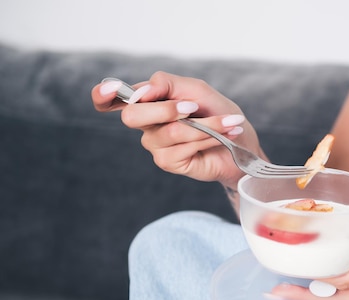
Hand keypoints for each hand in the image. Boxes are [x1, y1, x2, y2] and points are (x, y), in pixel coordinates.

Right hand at [91, 71, 265, 187]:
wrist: (240, 140)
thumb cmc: (217, 111)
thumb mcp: (196, 89)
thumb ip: (167, 84)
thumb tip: (142, 91)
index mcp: (147, 101)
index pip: (109, 99)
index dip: (103, 95)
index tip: (109, 90)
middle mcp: (145, 123)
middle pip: (133, 116)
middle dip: (165, 109)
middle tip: (194, 106)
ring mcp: (154, 144)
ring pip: (169, 131)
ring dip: (205, 125)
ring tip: (228, 123)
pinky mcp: (168, 162)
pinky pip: (183, 147)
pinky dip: (208, 138)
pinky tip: (222, 137)